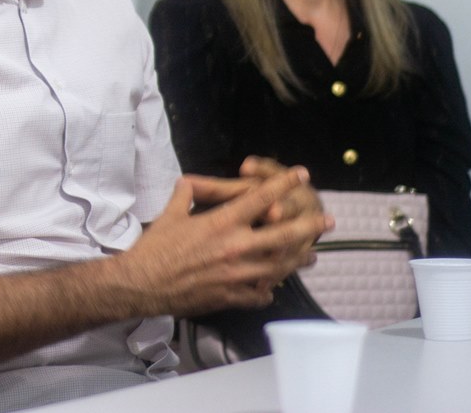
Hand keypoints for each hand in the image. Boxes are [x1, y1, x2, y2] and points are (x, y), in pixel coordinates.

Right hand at [120, 167, 333, 316]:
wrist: (142, 283)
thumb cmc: (155, 247)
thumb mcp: (171, 213)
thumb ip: (187, 195)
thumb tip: (189, 181)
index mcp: (221, 223)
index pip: (260, 198)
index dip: (283, 184)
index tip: (301, 174)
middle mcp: (235, 247)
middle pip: (282, 235)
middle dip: (307, 226)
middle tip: (327, 221)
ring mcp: (235, 274)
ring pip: (278, 267)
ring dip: (297, 260)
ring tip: (311, 255)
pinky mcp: (230, 296)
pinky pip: (259, 294)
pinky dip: (269, 289)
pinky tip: (273, 286)